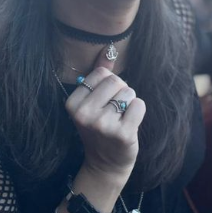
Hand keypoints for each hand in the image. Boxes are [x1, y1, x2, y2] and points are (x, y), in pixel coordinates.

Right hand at [64, 47, 145, 181]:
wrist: (106, 163)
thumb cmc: (101, 128)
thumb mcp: (93, 102)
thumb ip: (100, 75)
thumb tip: (108, 49)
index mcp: (73, 103)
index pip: (101, 73)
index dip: (108, 84)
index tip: (103, 101)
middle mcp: (84, 114)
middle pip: (116, 80)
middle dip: (121, 91)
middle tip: (114, 110)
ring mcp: (103, 125)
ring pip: (129, 92)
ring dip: (129, 103)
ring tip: (120, 119)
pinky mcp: (122, 134)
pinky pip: (139, 105)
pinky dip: (138, 112)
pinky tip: (129, 125)